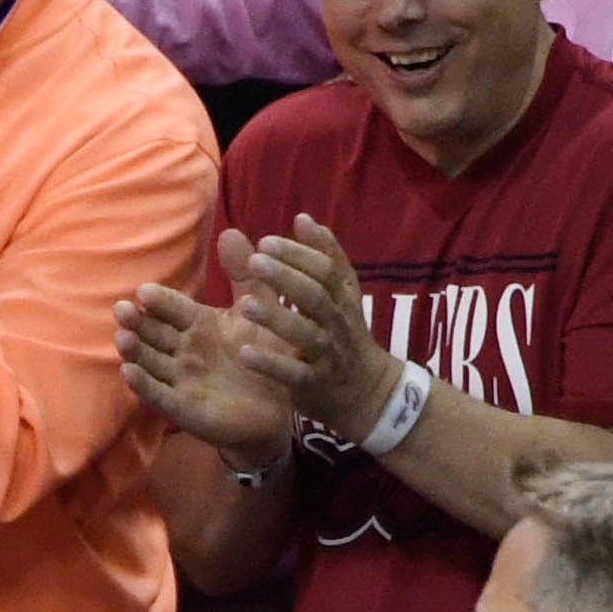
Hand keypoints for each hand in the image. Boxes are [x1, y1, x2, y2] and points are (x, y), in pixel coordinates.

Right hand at [116, 280, 299, 463]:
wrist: (284, 404)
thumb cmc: (269, 354)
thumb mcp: (259, 309)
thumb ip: (246, 275)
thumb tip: (231, 231)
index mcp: (199, 324)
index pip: (173, 309)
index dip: (160, 301)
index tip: (145, 291)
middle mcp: (184, 352)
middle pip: (154, 334)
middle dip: (137, 323)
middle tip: (121, 309)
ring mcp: (182, 381)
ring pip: (151, 363)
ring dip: (134, 351)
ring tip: (122, 338)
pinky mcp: (185, 409)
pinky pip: (160, 397)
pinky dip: (144, 386)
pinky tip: (128, 373)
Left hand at [226, 218, 393, 443]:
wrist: (368, 393)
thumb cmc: (346, 336)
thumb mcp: (343, 295)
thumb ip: (325, 257)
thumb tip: (303, 218)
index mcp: (341, 298)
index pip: (324, 269)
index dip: (298, 254)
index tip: (266, 241)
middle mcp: (336, 323)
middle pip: (315, 296)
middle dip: (285, 276)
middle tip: (255, 261)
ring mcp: (326, 355)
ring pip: (305, 333)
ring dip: (275, 318)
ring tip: (243, 304)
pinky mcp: (314, 386)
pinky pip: (293, 374)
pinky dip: (270, 364)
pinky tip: (245, 354)